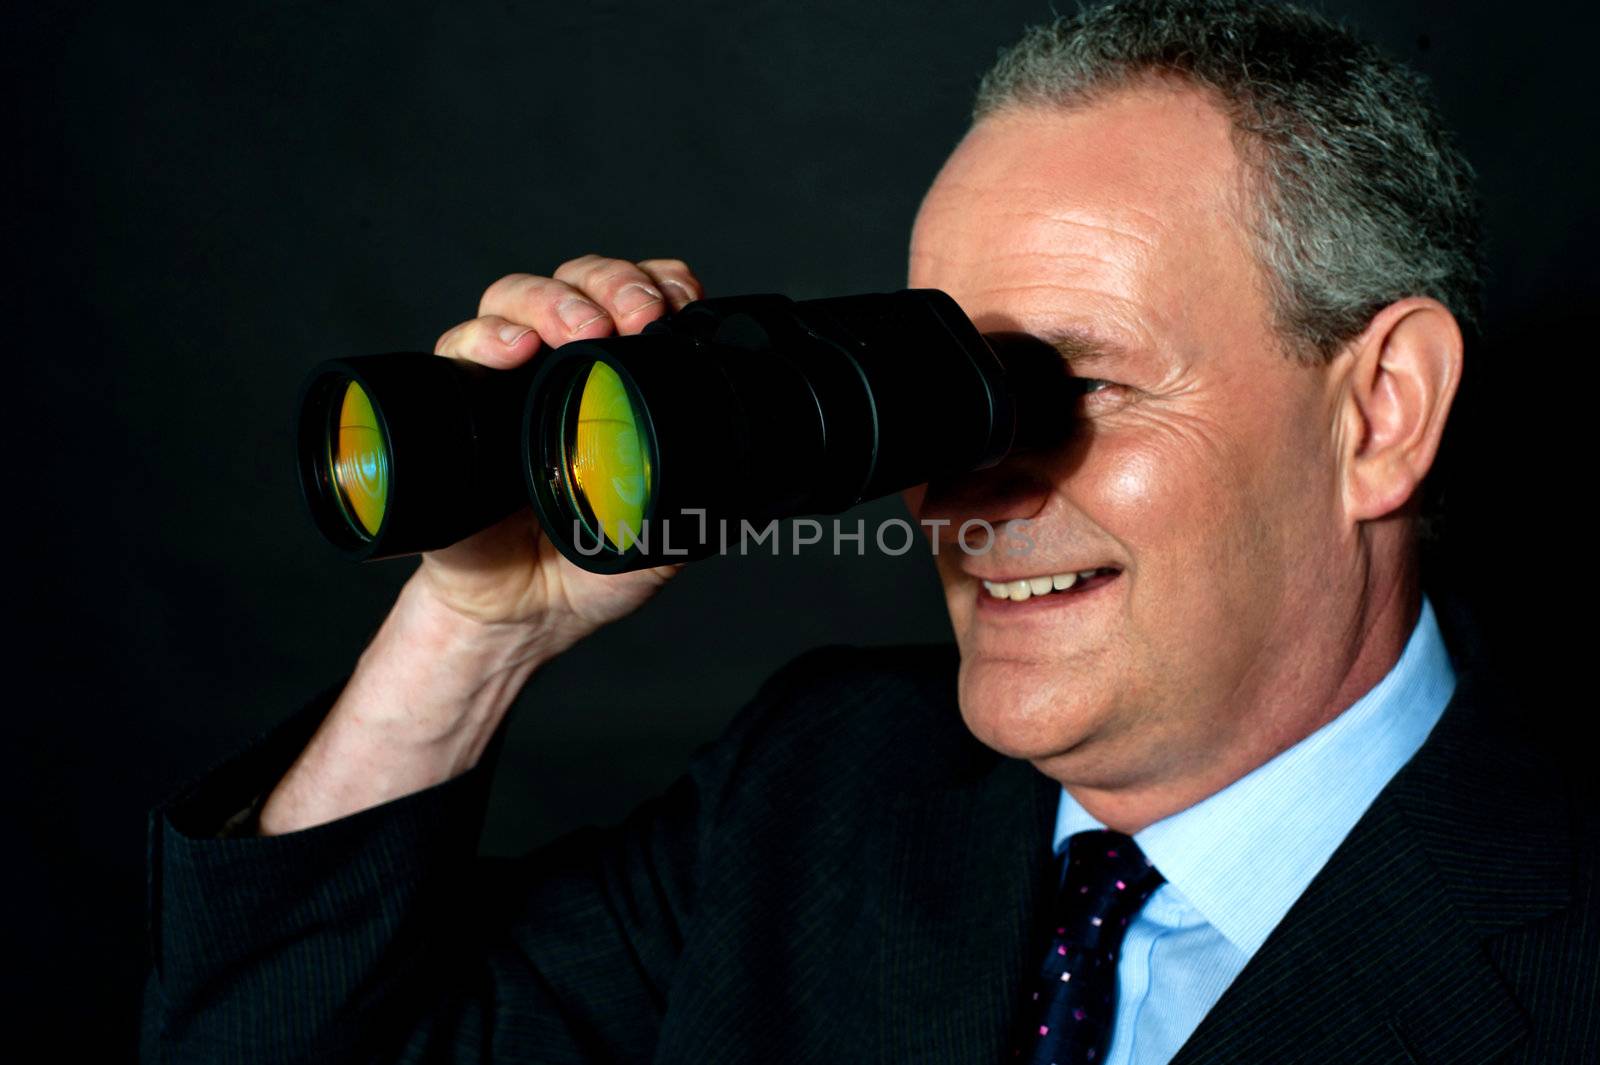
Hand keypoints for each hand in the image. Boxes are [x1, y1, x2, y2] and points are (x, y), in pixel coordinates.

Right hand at [417, 254, 704, 657]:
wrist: (526, 616)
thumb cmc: (590, 566)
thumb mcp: (666, 530)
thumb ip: (698, 493)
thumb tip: (744, 471)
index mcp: (614, 378)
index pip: (635, 297)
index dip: (656, 283)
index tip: (678, 302)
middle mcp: (558, 365)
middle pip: (578, 282)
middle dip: (612, 283)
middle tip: (636, 315)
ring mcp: (504, 379)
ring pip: (516, 299)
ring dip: (553, 300)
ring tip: (582, 328)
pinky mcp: (455, 403)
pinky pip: (457, 350)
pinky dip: (485, 337)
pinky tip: (515, 348)